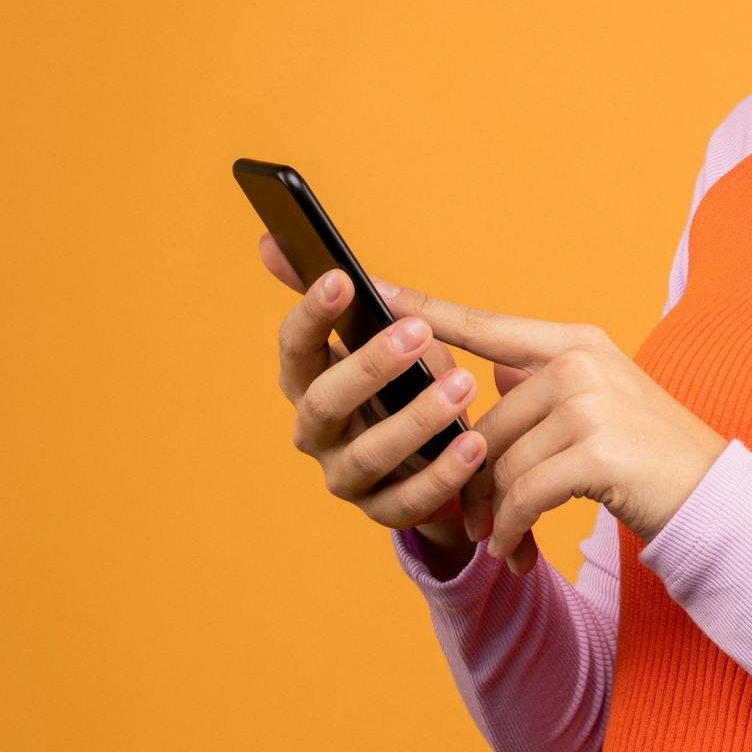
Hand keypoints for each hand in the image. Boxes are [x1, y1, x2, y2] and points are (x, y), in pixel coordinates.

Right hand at [263, 233, 490, 547]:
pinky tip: (477, 443)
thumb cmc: (405, 379)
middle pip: (324, 403)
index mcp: (308, 381)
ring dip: (416, 419)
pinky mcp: (383, 511)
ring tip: (462, 383)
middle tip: (418, 332)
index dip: (312, 314)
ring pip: (368, 454)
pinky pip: (409, 499)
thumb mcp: (383, 334)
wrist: (432, 453)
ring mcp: (345, 476)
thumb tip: (274, 239)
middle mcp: (315, 432)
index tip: (343, 277)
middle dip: (369, 366)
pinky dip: (444, 472)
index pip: (294, 347)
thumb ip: (348, 297)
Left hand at [402, 293, 731, 574]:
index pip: (485, 325)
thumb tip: (494, 368)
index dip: (426, 310)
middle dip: (473, 480)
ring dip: (494, 513)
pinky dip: (512, 528)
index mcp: (575, 342)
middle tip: (473, 523)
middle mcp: (580, 362)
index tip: (375, 288)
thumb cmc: (648, 455)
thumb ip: (542, 380)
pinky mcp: (596, 452)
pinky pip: (523, 495)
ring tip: (501, 540)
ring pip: (501, 463)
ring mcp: (590, 403)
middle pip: (486, 422)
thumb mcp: (599, 401)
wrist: (711, 496)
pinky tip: (515, 549)